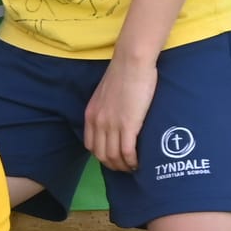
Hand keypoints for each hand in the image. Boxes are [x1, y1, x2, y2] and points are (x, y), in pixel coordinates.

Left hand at [84, 55, 157, 171]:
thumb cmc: (123, 73)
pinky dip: (133, 161)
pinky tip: (139, 163)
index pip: (91, 145)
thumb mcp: (105, 94)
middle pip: (101, 155)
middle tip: (126, 168)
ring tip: (134, 168)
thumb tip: (114, 119)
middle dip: (113, 165)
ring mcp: (112, 124)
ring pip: (114, 157)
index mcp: (91, 114)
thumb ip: (106, 109)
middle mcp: (98, 122)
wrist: (131, 62)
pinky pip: (127, 152)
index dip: (102, 156)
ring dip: (124, 166)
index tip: (114, 158)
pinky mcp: (128, 125)